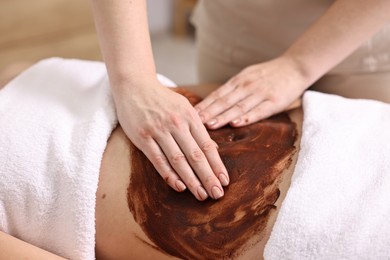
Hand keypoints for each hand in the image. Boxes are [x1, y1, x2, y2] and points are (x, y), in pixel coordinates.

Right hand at [112, 78, 228, 200]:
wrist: (134, 85)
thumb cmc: (163, 99)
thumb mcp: (184, 107)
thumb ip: (198, 128)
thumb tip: (213, 150)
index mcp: (189, 116)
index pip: (207, 145)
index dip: (217, 165)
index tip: (225, 181)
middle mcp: (176, 124)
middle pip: (196, 156)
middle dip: (208, 177)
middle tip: (218, 194)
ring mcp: (159, 131)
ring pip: (178, 160)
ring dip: (192, 180)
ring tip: (202, 195)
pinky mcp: (143, 138)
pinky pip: (158, 160)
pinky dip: (169, 175)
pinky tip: (180, 186)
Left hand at [195, 56, 305, 128]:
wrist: (296, 66)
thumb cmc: (269, 74)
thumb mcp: (248, 75)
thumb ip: (233, 88)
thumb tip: (214, 101)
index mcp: (239, 80)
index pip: (218, 94)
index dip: (204, 105)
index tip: (191, 113)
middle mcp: (247, 86)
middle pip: (224, 101)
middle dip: (208, 112)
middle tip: (194, 122)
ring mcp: (261, 93)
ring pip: (238, 107)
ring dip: (223, 117)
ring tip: (210, 125)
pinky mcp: (274, 101)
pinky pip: (258, 111)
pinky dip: (246, 118)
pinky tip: (236, 124)